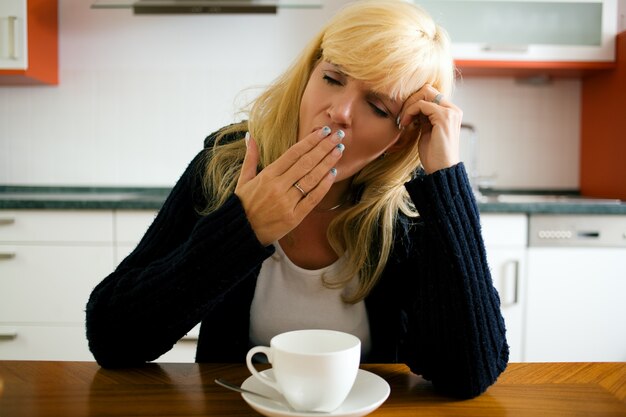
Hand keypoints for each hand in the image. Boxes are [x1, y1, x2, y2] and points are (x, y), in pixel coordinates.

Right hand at [235, 127, 344, 245]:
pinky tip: (333, 174)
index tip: (323, 131)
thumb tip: (251, 136)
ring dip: (327, 163)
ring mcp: (287, 202)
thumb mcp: (243, 179)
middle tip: (338, 136)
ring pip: (312, 178)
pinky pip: (312, 198)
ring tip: (339, 150)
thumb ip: (250, 157)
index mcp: (268, 175)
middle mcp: (279, 186)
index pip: (294, 153)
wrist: (241, 232)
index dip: (310, 141)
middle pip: (306, 163)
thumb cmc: (243, 204)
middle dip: (324, 147)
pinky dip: (324, 186)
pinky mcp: (294, 217)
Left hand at [396, 84, 462, 173]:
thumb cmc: (434, 156)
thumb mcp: (427, 132)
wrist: (441, 171)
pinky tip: (406, 124)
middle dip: (410, 100)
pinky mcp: (444, 118)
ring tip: (403, 121)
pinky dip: (410, 112)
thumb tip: (414, 108)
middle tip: (402, 116)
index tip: (405, 117)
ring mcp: (450, 113)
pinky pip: (422, 105)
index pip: (430, 94)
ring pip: (424, 93)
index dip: (414, 102)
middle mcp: (453, 110)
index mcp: (451, 113)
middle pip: (428, 89)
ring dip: (409, 106)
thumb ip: (424, 119)